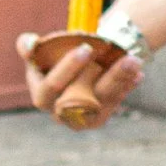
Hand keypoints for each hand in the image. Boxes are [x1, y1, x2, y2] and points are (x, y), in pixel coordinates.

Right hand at [16, 33, 141, 131]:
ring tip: (135, 61)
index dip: (68, 69)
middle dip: (108, 77)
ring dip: (122, 81)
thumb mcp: (40, 51)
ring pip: (103, 101)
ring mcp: (79, 119)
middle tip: (126, 58)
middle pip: (85, 98)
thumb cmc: (53, 59)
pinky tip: (137, 74)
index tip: (87, 48)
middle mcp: (59, 113)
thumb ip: (28, 45)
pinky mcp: (96, 120)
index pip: (52, 87)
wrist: (73, 72)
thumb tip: (29, 45)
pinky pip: (113, 105)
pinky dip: (126, 88)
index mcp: (41, 96)